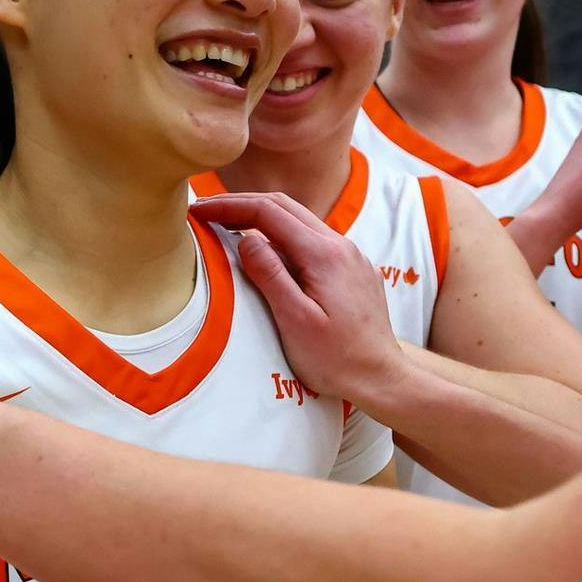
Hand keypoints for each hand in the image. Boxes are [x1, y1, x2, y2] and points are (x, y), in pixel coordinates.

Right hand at [188, 192, 406, 410]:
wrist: (382, 377)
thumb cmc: (337, 358)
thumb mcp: (295, 320)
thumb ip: (270, 275)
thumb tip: (246, 239)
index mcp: (323, 254)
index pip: (267, 212)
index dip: (228, 207)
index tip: (198, 211)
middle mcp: (340, 245)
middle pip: (283, 206)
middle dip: (240, 204)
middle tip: (204, 211)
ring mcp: (349, 255)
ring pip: (298, 220)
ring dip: (260, 217)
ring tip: (225, 226)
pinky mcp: (351, 269)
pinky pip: (311, 239)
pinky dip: (280, 234)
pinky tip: (264, 250)